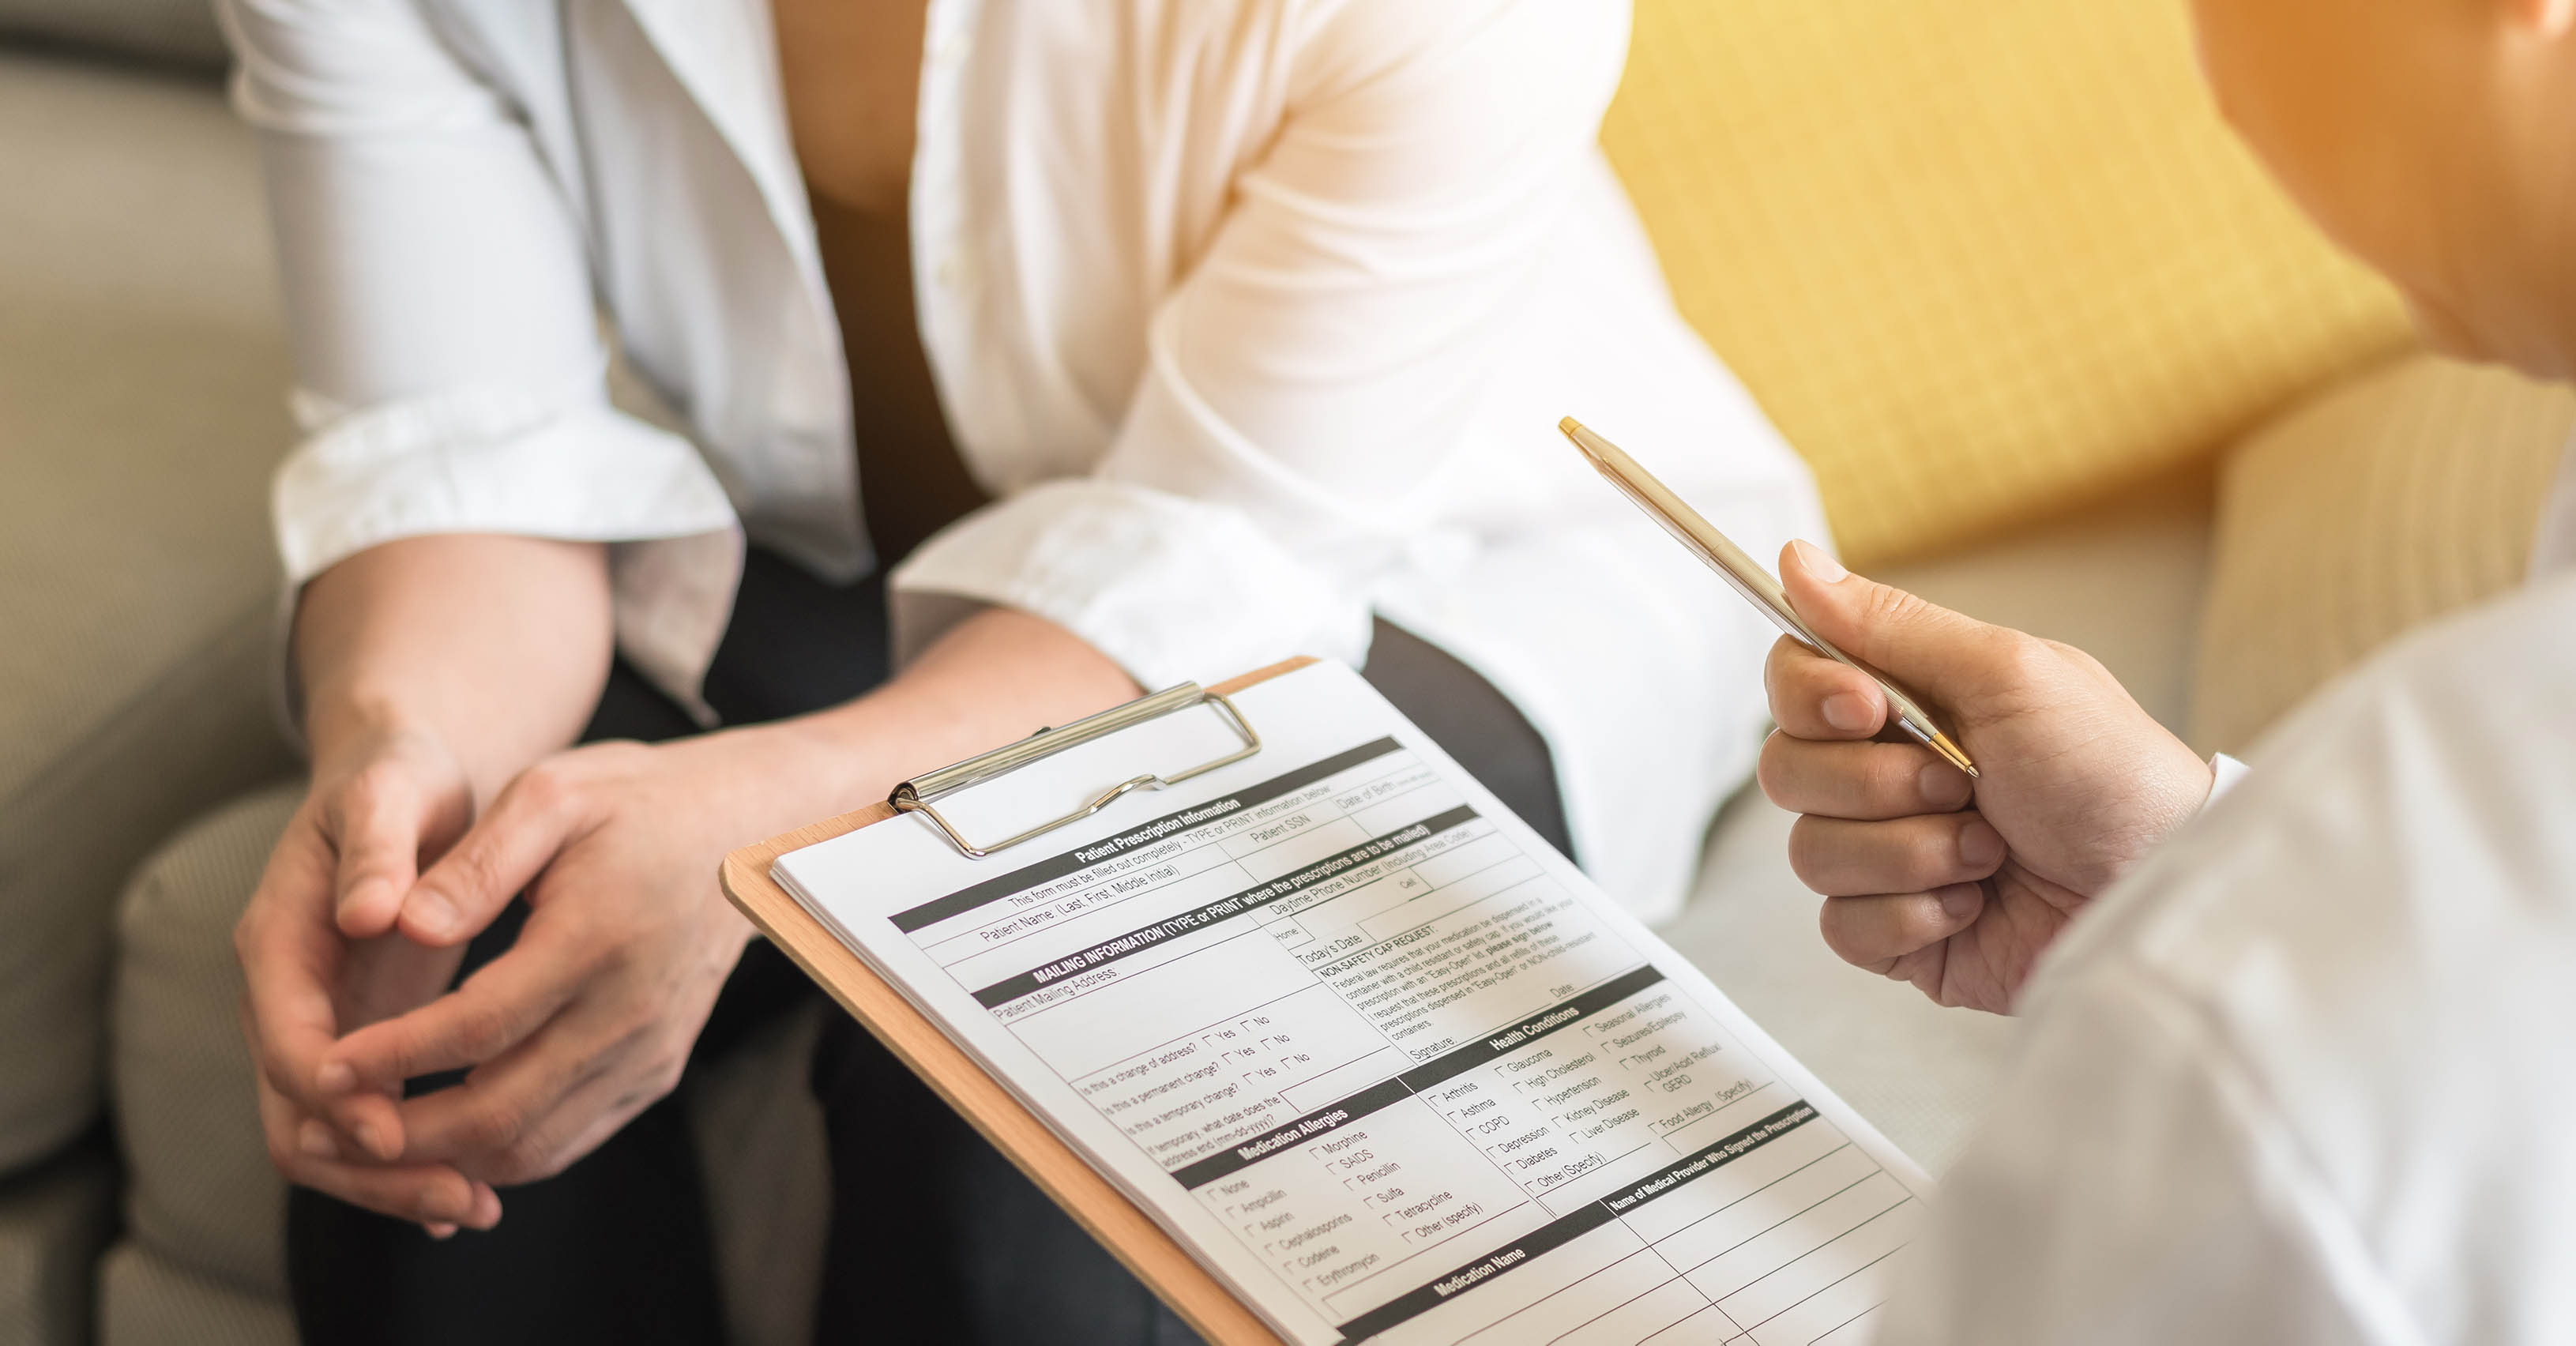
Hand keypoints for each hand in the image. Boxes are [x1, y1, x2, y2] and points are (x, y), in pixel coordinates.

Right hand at [234, 724, 501, 1235]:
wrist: (403, 783)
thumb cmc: (397, 781)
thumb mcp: (389, 794)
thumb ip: (374, 849)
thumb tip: (366, 913)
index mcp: (278, 941)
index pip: (285, 1040)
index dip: (332, 1091)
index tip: (389, 1127)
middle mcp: (285, 997)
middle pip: (297, 1116)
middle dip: (366, 1167)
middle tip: (450, 1198)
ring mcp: (320, 1027)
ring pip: (329, 1137)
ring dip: (392, 1180)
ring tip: (474, 1208)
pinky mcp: (361, 1042)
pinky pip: (368, 1122)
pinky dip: (410, 1161)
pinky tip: (471, 1193)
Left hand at [303, 729, 796, 1196]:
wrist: (746, 836)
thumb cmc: (637, 802)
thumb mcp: (551, 793)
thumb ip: (474, 864)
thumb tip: (401, 924)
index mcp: (598, 939)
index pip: (476, 1026)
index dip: (393, 1056)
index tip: (325, 1064)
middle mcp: (632, 1013)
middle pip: (501, 1111)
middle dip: (403, 1131)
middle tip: (326, 1124)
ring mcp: (651, 1053)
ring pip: (532, 1145)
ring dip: (443, 1157)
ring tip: (370, 1135)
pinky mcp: (657, 1073)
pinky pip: (566, 1140)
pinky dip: (495, 1150)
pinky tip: (441, 1129)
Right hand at [1758, 541, 2213, 1012]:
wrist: (2160, 890)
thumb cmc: (2111, 774)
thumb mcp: (2007, 674)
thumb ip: (1891, 623)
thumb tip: (1796, 561)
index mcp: (1910, 703)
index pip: (1794, 679)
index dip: (1810, 696)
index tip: (1866, 707)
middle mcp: (1888, 775)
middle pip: (1787, 769)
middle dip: (1878, 784)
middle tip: (1964, 784)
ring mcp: (1889, 856)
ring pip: (1811, 853)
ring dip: (1910, 853)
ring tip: (1989, 850)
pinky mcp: (1899, 933)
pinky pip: (1842, 926)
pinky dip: (1912, 915)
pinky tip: (1974, 902)